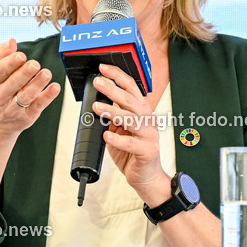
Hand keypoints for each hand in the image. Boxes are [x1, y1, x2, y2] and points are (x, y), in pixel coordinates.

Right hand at [0, 38, 59, 139]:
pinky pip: (38, 105)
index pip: (0, 70)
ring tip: (46, 74)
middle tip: (34, 64)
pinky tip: (55, 87)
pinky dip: (47, 97)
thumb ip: (0, 54)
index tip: (21, 56)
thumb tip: (11, 41)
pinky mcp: (26, 116)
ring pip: (26, 95)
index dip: (11, 62)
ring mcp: (13, 107)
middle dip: (25, 73)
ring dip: (37, 84)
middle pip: (14, 82)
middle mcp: (1, 95)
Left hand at [90, 63, 169, 202]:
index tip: (103, 69)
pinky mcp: (147, 150)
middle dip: (113, 89)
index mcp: (142, 112)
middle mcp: (147, 120)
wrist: (146, 177)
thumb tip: (98, 103)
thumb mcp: (121, 131)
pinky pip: (131, 143)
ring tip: (97, 108)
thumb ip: (113, 117)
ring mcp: (149, 135)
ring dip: (112, 112)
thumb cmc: (134, 153)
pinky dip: (117, 140)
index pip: (131, 88)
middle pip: (130, 100)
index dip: (118, 77)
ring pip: (131, 119)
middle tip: (98, 82)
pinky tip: (106, 136)